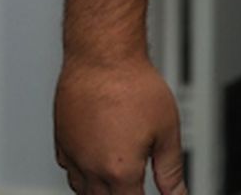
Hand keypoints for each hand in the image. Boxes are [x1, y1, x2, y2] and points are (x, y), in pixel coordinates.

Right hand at [54, 56, 185, 193]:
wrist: (103, 58)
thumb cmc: (134, 86)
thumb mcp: (167, 129)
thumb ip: (171, 168)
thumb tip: (177, 193)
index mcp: (120, 172)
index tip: (150, 193)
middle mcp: (91, 170)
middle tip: (134, 184)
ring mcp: (74, 157)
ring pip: (83, 191)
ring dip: (100, 191)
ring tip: (117, 183)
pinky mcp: (62, 142)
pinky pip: (70, 171)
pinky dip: (82, 176)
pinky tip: (94, 165)